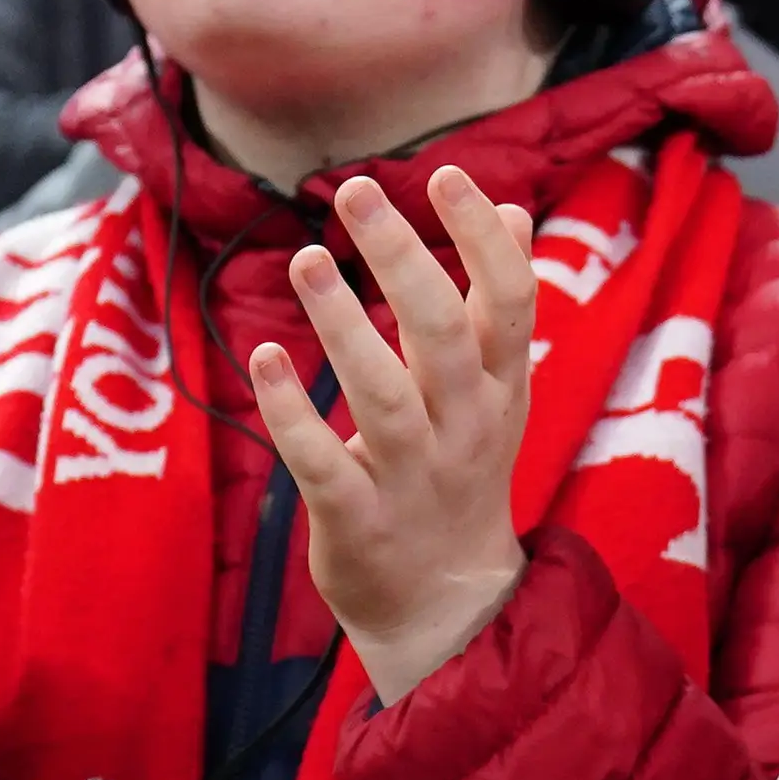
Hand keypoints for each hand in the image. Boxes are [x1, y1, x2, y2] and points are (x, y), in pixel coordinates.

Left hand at [247, 172, 534, 705]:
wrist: (446, 607)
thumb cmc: (462, 475)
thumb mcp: (498, 393)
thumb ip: (501, 306)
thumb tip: (515, 211)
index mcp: (502, 390)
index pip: (512, 301)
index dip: (483, 237)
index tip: (445, 173)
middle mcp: (467, 428)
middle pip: (445, 333)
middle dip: (403, 257)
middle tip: (355, 189)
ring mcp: (414, 477)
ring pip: (384, 393)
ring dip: (342, 325)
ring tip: (306, 259)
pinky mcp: (359, 521)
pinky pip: (324, 463)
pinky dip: (292, 413)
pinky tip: (263, 360)